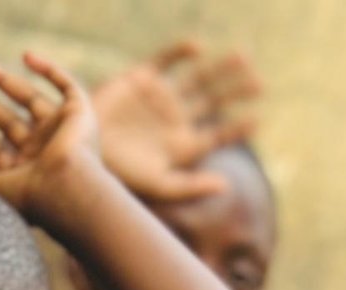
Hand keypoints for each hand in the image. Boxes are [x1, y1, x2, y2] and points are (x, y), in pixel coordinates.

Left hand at [0, 51, 100, 218]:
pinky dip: (50, 71)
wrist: (66, 189)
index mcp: (26, 173)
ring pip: (29, 98)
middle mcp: (43, 152)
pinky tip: (26, 57)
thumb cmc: (30, 196)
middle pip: (8, 120)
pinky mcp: (79, 116)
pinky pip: (68, 88)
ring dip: (0, 79)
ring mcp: (61, 133)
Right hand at [92, 41, 259, 205]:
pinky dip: (180, 53)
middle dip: (237, 91)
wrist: (85, 151)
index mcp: (186, 145)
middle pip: (215, 101)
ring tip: (244, 57)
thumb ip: (192, 186)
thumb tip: (227, 186)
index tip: (258, 118)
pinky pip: (165, 61)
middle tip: (261, 83)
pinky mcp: (141, 79)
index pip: (220, 134)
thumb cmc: (123, 175)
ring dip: (220, 69)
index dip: (239, 127)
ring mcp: (162, 97)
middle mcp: (178, 119)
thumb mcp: (160, 186)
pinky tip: (197, 48)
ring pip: (198, 78)